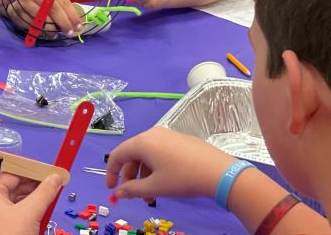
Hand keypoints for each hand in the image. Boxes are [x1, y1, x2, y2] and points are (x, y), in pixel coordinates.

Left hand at [0, 173, 62, 234]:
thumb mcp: (30, 213)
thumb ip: (44, 193)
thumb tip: (56, 177)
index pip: (11, 174)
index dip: (31, 172)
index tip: (49, 172)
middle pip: (12, 187)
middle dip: (33, 186)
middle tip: (53, 185)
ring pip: (13, 201)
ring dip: (31, 199)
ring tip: (49, 198)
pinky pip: (11, 214)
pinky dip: (25, 212)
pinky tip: (38, 213)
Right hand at [6, 0, 83, 33]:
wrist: (19, 2)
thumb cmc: (41, 4)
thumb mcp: (53, 3)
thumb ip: (64, 11)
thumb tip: (77, 25)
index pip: (63, 2)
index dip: (72, 16)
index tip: (78, 27)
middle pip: (53, 9)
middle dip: (64, 23)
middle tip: (69, 33)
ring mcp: (26, 2)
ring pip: (42, 19)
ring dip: (50, 30)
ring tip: (54, 35)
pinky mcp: (18, 12)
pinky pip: (31, 25)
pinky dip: (39, 31)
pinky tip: (42, 33)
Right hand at [105, 127, 235, 203]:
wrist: (218, 172)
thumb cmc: (182, 178)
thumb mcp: (155, 187)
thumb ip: (133, 190)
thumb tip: (119, 193)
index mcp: (142, 142)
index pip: (118, 155)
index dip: (112, 173)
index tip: (111, 189)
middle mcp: (152, 134)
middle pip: (132, 155)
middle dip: (131, 177)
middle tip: (134, 195)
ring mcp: (167, 135)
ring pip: (147, 155)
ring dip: (144, 175)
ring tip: (152, 196)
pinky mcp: (180, 140)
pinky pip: (160, 152)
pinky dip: (156, 168)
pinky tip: (165, 183)